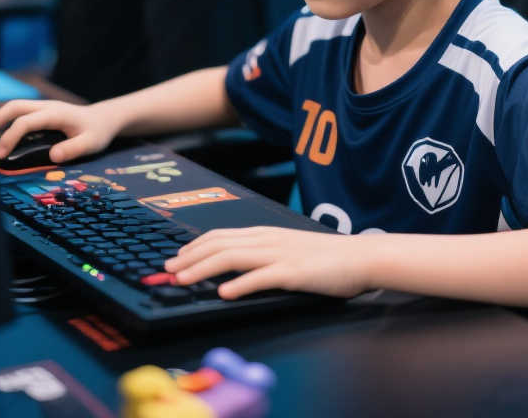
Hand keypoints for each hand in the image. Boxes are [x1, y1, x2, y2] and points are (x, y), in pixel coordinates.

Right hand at [0, 99, 117, 163]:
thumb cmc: (97, 132)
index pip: (25, 122)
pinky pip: (19, 112)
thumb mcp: (92, 143)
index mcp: (55, 113)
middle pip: (14, 106)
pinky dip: (6, 122)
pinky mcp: (41, 112)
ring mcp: (43, 107)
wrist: (103, 119)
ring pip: (14, 107)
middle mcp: (46, 106)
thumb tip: (53, 156)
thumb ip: (74, 149)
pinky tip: (0, 137)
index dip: (10, 137)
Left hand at [163, 226, 370, 299]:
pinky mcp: (293, 273)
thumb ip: (264, 254)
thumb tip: (236, 268)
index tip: (175, 259)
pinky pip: (261, 277)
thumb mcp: (289, 249)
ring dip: (203, 269)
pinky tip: (224, 293)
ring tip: (183, 280)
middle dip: (188, 258)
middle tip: (167, 271)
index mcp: (265, 234)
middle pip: (218, 244)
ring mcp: (280, 255)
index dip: (193, 247)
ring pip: (232, 257)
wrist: (360, 257)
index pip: (220, 236)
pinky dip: (239, 284)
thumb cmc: (327, 258)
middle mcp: (268, 240)